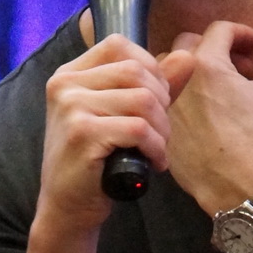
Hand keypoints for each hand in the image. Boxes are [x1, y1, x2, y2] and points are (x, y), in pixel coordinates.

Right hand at [37, 33, 180, 233]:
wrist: (68, 207)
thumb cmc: (96, 162)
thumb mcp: (123, 115)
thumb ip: (154, 85)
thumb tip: (187, 56)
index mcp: (70, 73)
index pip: (119, 45)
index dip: (150, 68)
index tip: (155, 102)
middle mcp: (65, 84)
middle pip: (136, 71)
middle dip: (161, 103)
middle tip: (160, 133)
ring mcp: (71, 107)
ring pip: (142, 100)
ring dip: (161, 129)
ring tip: (157, 149)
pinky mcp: (82, 134)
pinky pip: (139, 129)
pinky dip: (156, 148)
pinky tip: (153, 163)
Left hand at [157, 22, 252, 216]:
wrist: (236, 184)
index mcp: (207, 63)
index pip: (220, 30)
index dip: (242, 34)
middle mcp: (179, 77)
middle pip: (190, 45)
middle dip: (216, 49)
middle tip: (238, 69)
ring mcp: (165, 102)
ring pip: (170, 70)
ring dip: (191, 70)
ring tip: (216, 89)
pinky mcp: (160, 124)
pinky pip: (163, 100)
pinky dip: (180, 96)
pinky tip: (202, 112)